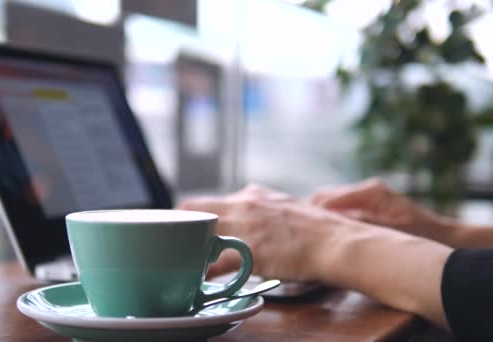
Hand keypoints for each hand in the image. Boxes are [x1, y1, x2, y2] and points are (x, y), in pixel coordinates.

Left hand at [178, 184, 358, 281]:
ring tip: (185, 266)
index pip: (202, 201)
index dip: (188, 219)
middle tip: (176, 251)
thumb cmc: (319, 231)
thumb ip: (263, 210)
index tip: (183, 234)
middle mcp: (244, 203)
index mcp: (252, 194)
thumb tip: (249, 222)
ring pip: (198, 234)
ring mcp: (245, 224)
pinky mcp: (250, 249)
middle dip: (181, 231)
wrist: (339, 243)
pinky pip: (214, 264)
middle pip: (190, 210)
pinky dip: (204, 274)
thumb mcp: (286, 209)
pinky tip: (200, 283)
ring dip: (189, 250)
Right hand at [310, 178, 455, 244]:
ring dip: (317, 214)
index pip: (326, 199)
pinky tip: (324, 231)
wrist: (441, 235)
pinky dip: (328, 215)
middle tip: (298, 233)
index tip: (296, 230)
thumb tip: (327, 224)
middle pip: (324, 195)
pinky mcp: (367, 200)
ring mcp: (366, 192)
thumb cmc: (417, 235)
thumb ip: (356, 225)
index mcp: (369, 192)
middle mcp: (366, 188)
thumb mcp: (385, 232)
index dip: (309, 215)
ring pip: (329, 199)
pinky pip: (339, 204)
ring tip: (308, 233)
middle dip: (309, 213)